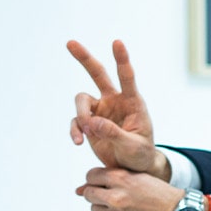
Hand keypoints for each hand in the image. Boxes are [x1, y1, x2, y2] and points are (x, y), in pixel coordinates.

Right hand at [68, 39, 166, 176]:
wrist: (132, 168)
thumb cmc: (140, 155)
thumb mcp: (133, 147)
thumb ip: (115, 134)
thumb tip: (92, 122)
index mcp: (133, 102)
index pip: (127, 77)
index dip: (122, 59)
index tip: (117, 42)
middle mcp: (115, 101)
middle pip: (98, 74)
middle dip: (84, 59)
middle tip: (70, 43)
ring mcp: (101, 111)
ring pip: (81, 100)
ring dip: (80, 114)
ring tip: (85, 133)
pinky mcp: (89, 123)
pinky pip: (76, 121)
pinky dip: (74, 130)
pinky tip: (77, 142)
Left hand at [77, 166, 180, 210]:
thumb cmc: (158, 193)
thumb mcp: (136, 176)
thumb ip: (109, 178)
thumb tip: (78, 190)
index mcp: (121, 178)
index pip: (91, 176)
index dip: (96, 179)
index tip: (104, 184)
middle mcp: (116, 196)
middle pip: (88, 193)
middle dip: (97, 194)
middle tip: (112, 196)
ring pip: (94, 209)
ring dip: (103, 208)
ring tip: (122, 207)